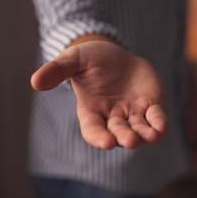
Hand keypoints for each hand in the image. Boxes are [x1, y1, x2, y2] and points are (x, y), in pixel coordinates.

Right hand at [31, 40, 167, 149]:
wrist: (117, 54)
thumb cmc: (92, 58)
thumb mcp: (73, 59)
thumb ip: (57, 70)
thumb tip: (35, 82)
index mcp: (91, 110)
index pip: (93, 130)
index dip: (99, 137)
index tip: (106, 142)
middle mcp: (113, 116)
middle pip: (118, 132)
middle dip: (124, 137)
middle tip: (130, 140)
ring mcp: (133, 112)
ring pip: (139, 129)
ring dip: (145, 135)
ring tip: (151, 137)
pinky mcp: (151, 105)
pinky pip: (156, 118)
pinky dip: (159, 124)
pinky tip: (161, 128)